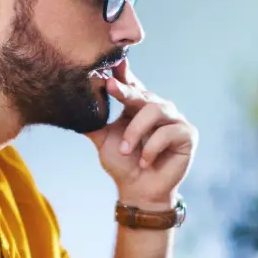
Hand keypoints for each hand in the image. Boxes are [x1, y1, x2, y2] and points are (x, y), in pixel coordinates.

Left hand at [86, 60, 197, 207]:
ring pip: (155, 110)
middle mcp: (158, 108)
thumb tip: (69, 103)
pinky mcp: (187, 134)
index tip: (111, 66)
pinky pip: (168, 132)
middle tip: (110, 87)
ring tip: (126, 150)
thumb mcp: (103, 140)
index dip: (122, 73)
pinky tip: (144, 161)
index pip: (132, 83)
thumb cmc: (123, 165)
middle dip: (126, 91)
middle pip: (142, 93)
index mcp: (139, 106)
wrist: (138, 191)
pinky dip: (152, 147)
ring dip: (136, 130)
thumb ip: (92, 121)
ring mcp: (175, 120)